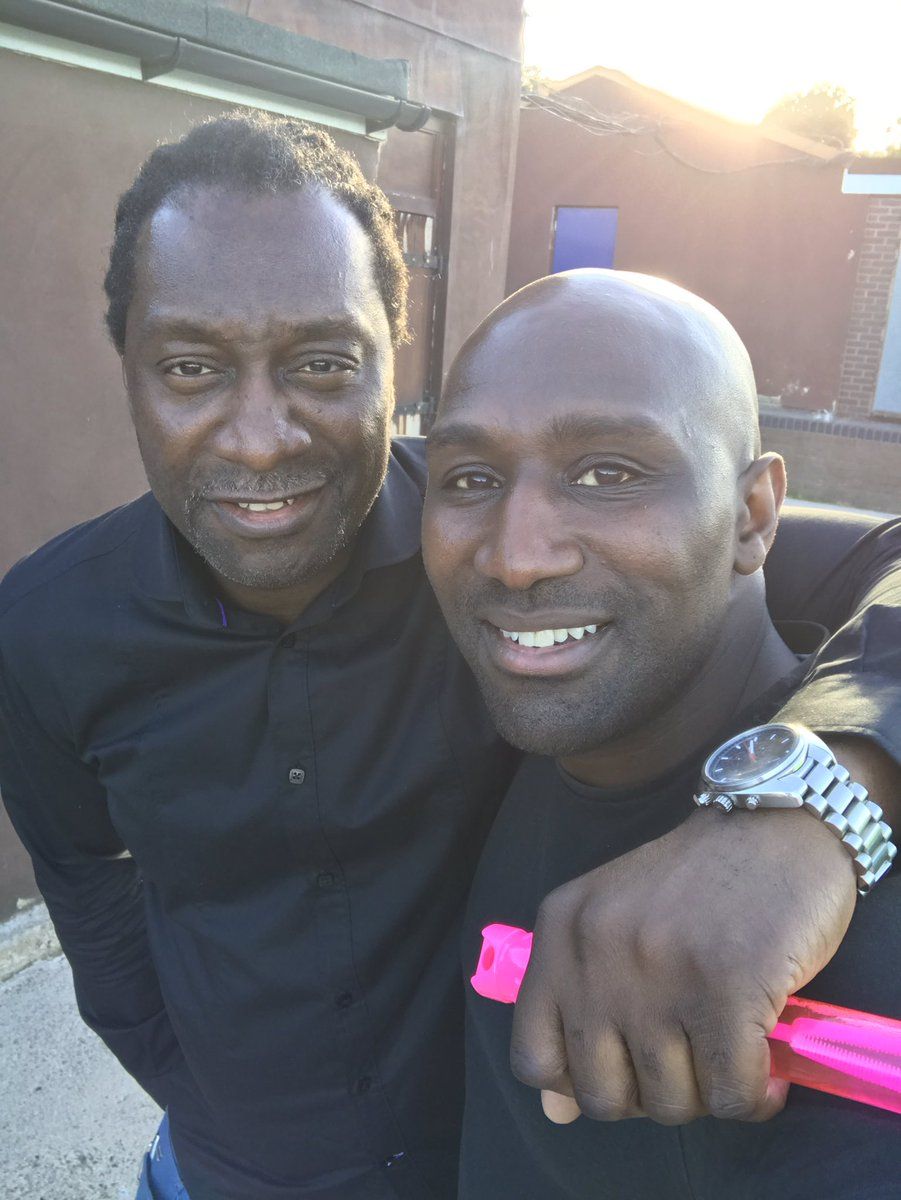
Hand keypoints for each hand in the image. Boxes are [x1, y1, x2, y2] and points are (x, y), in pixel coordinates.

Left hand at [509, 803, 857, 1125]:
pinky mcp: (727, 987)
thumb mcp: (613, 923)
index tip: (625, 1071)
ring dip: (707, 1096)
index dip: (578, 1086)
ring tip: (731, 1057)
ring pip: (670, 1103)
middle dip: (650, 1098)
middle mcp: (596, 951)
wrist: (772, 821)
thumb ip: (576, 1006)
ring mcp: (658, 970)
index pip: (534, 1058)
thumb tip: (555, 1111)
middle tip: (688, 1065)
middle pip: (603, 1096)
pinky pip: (731, 1093)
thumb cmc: (696, 879)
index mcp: (560, 931)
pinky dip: (755, 1097)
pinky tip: (767, 1071)